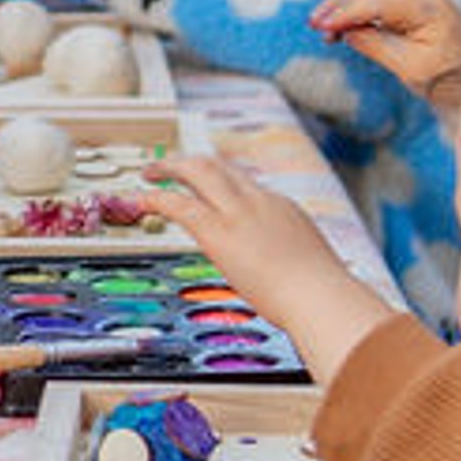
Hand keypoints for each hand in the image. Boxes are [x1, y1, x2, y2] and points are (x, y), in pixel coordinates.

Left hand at [141, 150, 387, 372]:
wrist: (320, 297)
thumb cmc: (320, 295)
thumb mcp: (310, 265)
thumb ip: (291, 260)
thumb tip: (287, 275)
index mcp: (282, 208)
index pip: (245, 183)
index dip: (221, 181)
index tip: (207, 185)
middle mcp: (259, 201)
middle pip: (220, 165)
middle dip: (191, 162)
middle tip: (170, 166)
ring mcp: (239, 212)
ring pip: (198, 170)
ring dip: (170, 167)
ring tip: (149, 172)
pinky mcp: (218, 231)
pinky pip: (178, 204)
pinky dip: (155, 198)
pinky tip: (139, 200)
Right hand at [314, 0, 460, 92]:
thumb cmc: (452, 80)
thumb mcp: (411, 69)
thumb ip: (376, 45)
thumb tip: (347, 31)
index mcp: (427, 7)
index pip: (376, 2)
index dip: (345, 13)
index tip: (321, 27)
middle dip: (339, 5)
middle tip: (314, 24)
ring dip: (345, 6)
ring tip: (323, 27)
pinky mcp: (415, 6)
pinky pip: (379, 0)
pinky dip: (358, 10)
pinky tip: (342, 27)